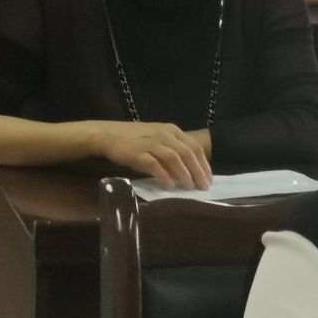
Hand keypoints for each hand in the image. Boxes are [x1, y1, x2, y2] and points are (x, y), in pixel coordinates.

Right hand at [94, 120, 213, 188]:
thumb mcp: (158, 140)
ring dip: (184, 173)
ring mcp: (150, 142)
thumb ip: (173, 152)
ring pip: (173, 158)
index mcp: (172, 130)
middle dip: (198, 171)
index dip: (204, 164)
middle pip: (187, 153)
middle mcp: (164, 134)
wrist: (108, 135)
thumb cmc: (136, 140)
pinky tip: (169, 185)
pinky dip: (163, 175)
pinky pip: (154, 164)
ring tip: (189, 187)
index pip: (194, 147)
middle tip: (203, 187)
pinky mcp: (137, 152)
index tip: (209, 179)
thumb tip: (190, 172)